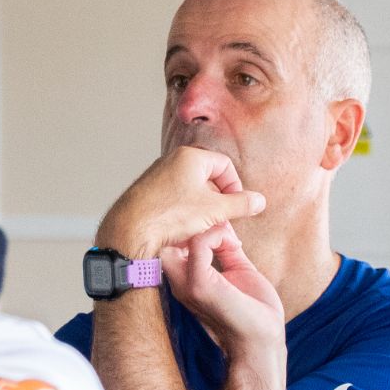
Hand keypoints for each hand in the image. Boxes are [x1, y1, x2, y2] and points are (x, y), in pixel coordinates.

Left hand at [97, 147, 266, 259]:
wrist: (130, 230)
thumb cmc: (170, 215)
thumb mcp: (215, 210)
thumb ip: (240, 204)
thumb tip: (259, 201)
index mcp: (190, 157)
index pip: (225, 166)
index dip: (236, 187)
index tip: (238, 207)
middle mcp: (172, 161)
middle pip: (208, 178)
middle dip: (220, 201)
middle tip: (224, 221)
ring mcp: (158, 177)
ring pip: (191, 191)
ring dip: (203, 210)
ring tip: (205, 230)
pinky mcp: (148, 193)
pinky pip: (175, 200)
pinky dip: (185, 214)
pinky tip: (184, 232)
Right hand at [165, 224, 285, 358]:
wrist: (263, 342)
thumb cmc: (253, 311)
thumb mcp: (238, 270)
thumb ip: (227, 249)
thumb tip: (224, 225)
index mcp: (186, 278)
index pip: (168, 241)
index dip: (185, 220)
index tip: (214, 211)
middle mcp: (180, 282)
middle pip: (165, 237)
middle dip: (189, 217)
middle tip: (218, 212)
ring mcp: (187, 284)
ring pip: (179, 236)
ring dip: (205, 224)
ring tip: (226, 229)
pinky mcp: (200, 286)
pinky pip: (199, 243)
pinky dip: (216, 234)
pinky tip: (232, 243)